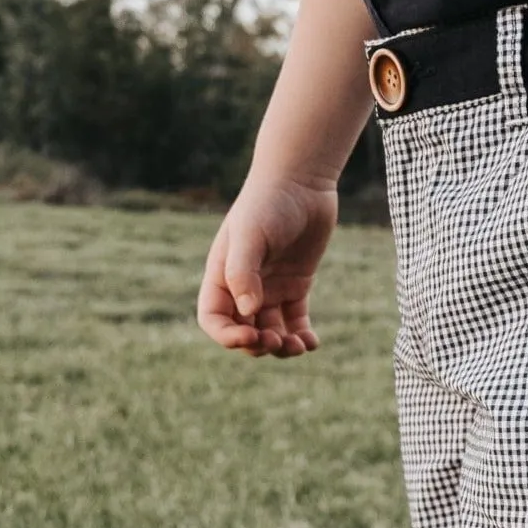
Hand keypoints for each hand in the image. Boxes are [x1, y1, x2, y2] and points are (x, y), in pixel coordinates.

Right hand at [196, 176, 338, 358]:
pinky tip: (313, 342)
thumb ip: (243, 273)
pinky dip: (302, 334)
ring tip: (299, 346)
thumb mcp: (251, 235)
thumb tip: (248, 312)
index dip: (227, 336)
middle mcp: (243, 286)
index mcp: (222, 275)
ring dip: (282, 345)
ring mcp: (271, 287)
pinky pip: (295, 319)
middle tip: (277, 341)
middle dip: (258, 344)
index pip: (214, 319)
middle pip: (243, 330)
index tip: (250, 337)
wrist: (301, 181)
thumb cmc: (268, 203)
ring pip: (271, 330)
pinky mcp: (297, 284)